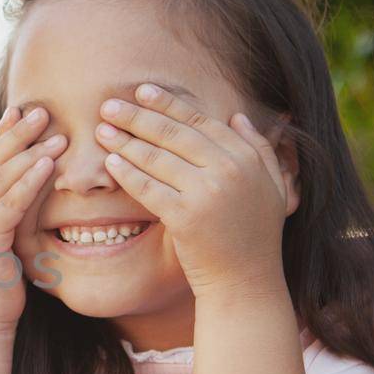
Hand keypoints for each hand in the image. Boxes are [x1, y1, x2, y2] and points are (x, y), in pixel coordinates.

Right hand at [0, 106, 66, 330]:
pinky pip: (9, 205)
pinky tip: (48, 166)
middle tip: (42, 111)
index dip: (4, 133)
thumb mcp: (4, 234)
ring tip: (55, 134)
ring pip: (0, 179)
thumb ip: (10, 207)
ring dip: (29, 153)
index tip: (23, 110)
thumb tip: (31, 180)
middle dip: (17, 134)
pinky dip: (29, 183)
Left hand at [95, 83, 291, 299]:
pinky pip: (147, 187)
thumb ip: (259, 149)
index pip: (200, 122)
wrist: (246, 281)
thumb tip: (237, 116)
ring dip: (125, 141)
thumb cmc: (254, 237)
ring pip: (156, 158)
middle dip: (137, 116)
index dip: (168, 104)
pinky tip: (109, 162)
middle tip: (108, 105)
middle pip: (173, 134)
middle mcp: (229, 170)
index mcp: (247, 158)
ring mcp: (207, 193)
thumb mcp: (271, 188)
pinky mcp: (184, 216)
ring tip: (102, 129)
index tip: (142, 91)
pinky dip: (126, 172)